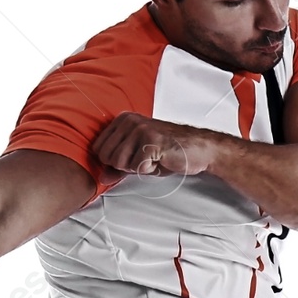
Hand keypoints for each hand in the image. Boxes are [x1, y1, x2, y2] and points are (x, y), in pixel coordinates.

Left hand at [92, 112, 215, 177]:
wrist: (199, 149)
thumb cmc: (170, 151)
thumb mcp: (139, 158)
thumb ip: (119, 166)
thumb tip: (101, 177)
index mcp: (123, 119)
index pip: (98, 148)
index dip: (113, 161)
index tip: (133, 157)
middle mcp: (130, 121)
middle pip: (106, 156)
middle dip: (124, 165)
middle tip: (143, 160)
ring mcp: (140, 129)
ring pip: (119, 162)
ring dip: (136, 167)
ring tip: (152, 159)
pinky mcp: (151, 141)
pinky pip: (137, 167)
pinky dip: (149, 170)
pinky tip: (160, 160)